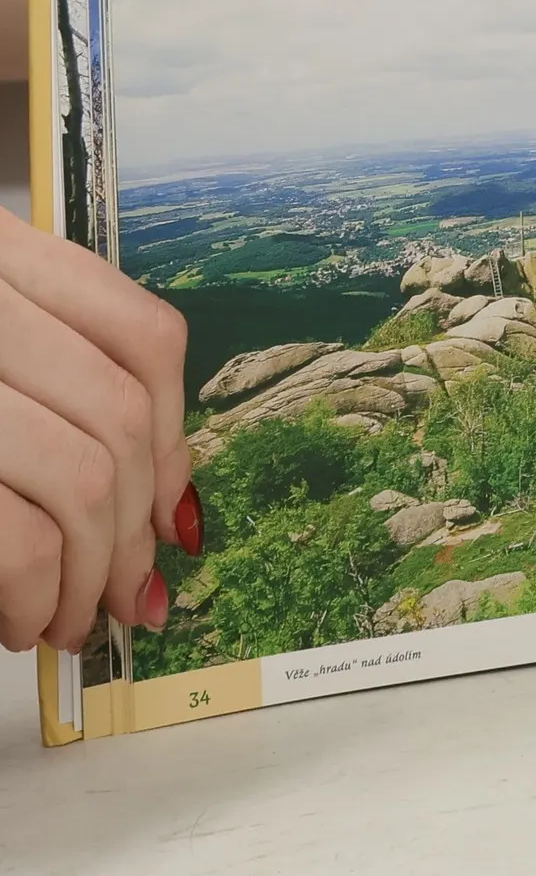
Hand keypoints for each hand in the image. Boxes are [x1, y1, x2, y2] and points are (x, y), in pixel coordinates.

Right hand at [0, 209, 197, 650]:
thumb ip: (61, 388)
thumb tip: (170, 509)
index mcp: (2, 256)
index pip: (146, 336)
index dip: (174, 439)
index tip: (179, 517)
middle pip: (121, 417)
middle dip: (136, 529)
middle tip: (129, 597)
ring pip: (80, 483)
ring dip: (87, 576)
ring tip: (66, 620)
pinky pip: (16, 539)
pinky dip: (31, 595)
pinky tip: (18, 617)